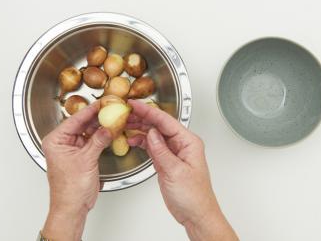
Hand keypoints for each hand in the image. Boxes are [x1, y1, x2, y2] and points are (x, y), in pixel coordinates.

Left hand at [41, 102, 111, 240]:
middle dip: (97, 117)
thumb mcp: (86, 160)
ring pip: (87, 132)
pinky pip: (91, 141)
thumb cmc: (70, 189)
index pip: (75, 119)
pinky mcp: (80, 156)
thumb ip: (98, 140)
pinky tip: (110, 131)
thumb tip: (108, 127)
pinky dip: (101, 137)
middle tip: (111, 107)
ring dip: (100, 126)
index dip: (90, 110)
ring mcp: (71, 149)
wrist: (72, 207)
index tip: (102, 101)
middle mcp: (61, 143)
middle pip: (81, 124)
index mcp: (56, 140)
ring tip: (113, 117)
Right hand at [126, 100, 237, 240]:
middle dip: (142, 117)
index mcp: (189, 142)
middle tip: (125, 112)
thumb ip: (162, 151)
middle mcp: (182, 144)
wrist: (196, 214)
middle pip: (159, 125)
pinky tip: (131, 140)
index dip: (149, 111)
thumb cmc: (194, 196)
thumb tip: (151, 133)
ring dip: (139, 129)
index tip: (134, 105)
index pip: (166, 121)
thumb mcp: (175, 171)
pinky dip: (141, 142)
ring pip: (154, 134)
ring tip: (124, 124)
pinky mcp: (166, 161)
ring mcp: (173, 152)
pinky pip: (152, 146)